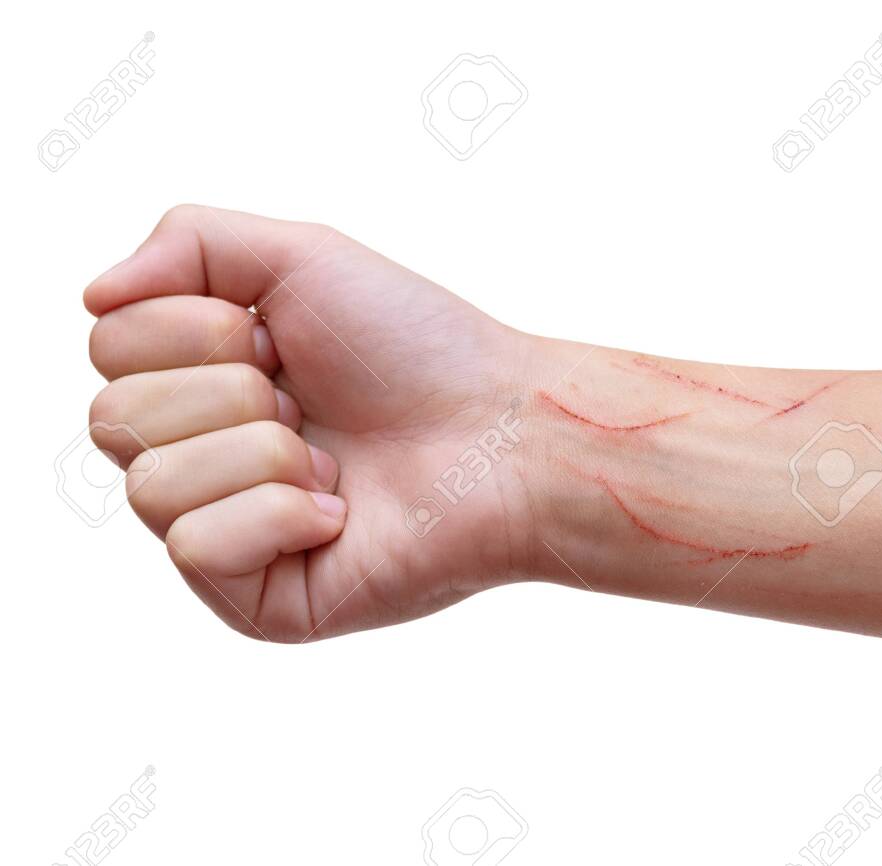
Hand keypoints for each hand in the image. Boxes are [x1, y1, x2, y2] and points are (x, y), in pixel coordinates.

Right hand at [86, 206, 538, 640]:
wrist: (504, 431)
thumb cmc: (419, 348)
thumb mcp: (301, 259)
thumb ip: (188, 243)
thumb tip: (91, 294)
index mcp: (200, 380)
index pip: (109, 344)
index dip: (197, 327)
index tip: (280, 338)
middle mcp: (200, 457)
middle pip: (114, 416)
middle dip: (232, 391)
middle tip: (310, 404)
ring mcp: (225, 534)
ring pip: (150, 485)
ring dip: (262, 452)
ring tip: (332, 461)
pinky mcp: (255, 601)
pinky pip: (197, 548)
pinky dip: (278, 514)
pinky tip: (338, 513)